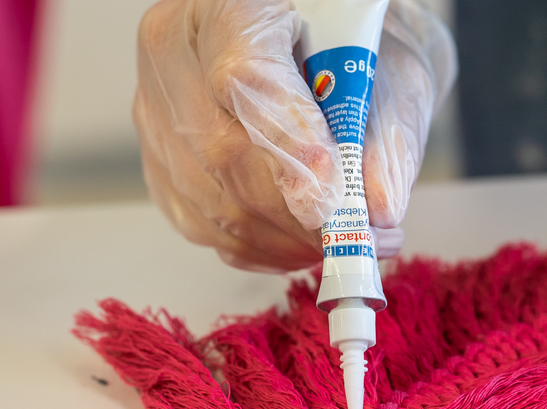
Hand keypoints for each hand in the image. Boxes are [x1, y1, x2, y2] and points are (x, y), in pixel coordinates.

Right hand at [134, 0, 456, 270]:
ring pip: (209, 199)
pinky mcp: (159, 158)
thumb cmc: (351, 48)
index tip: (330, 201)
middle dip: (293, 214)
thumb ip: (386, 136)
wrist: (323, 44)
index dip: (289, 149)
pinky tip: (293, 243)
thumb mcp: (388, 74)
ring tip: (333, 244)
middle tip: (351, 240)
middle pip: (222, 152)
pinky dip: (254, 246)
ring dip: (278, 239)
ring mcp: (158, 108)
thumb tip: (378, 210)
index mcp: (230, 6)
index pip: (247, 80)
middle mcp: (177, 53)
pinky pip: (198, 223)